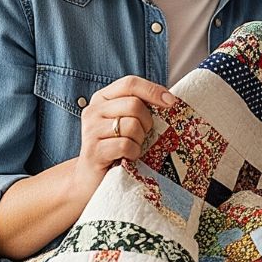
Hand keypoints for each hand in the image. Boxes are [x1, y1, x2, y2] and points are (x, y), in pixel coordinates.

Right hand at [72, 75, 174, 200]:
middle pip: (134, 105)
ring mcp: (90, 131)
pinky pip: (125, 145)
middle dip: (147, 122)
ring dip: (140, 139)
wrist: (91, 178)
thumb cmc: (117, 145)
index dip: (153, 90)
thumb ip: (141, 106)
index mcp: (103, 98)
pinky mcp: (93, 151)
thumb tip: (171, 99)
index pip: (130, 83)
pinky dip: (134, 152)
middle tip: (143, 135)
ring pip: (132, 125)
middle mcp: (93, 110)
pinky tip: (128, 157)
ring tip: (132, 146)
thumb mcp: (127, 120)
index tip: (171, 102)